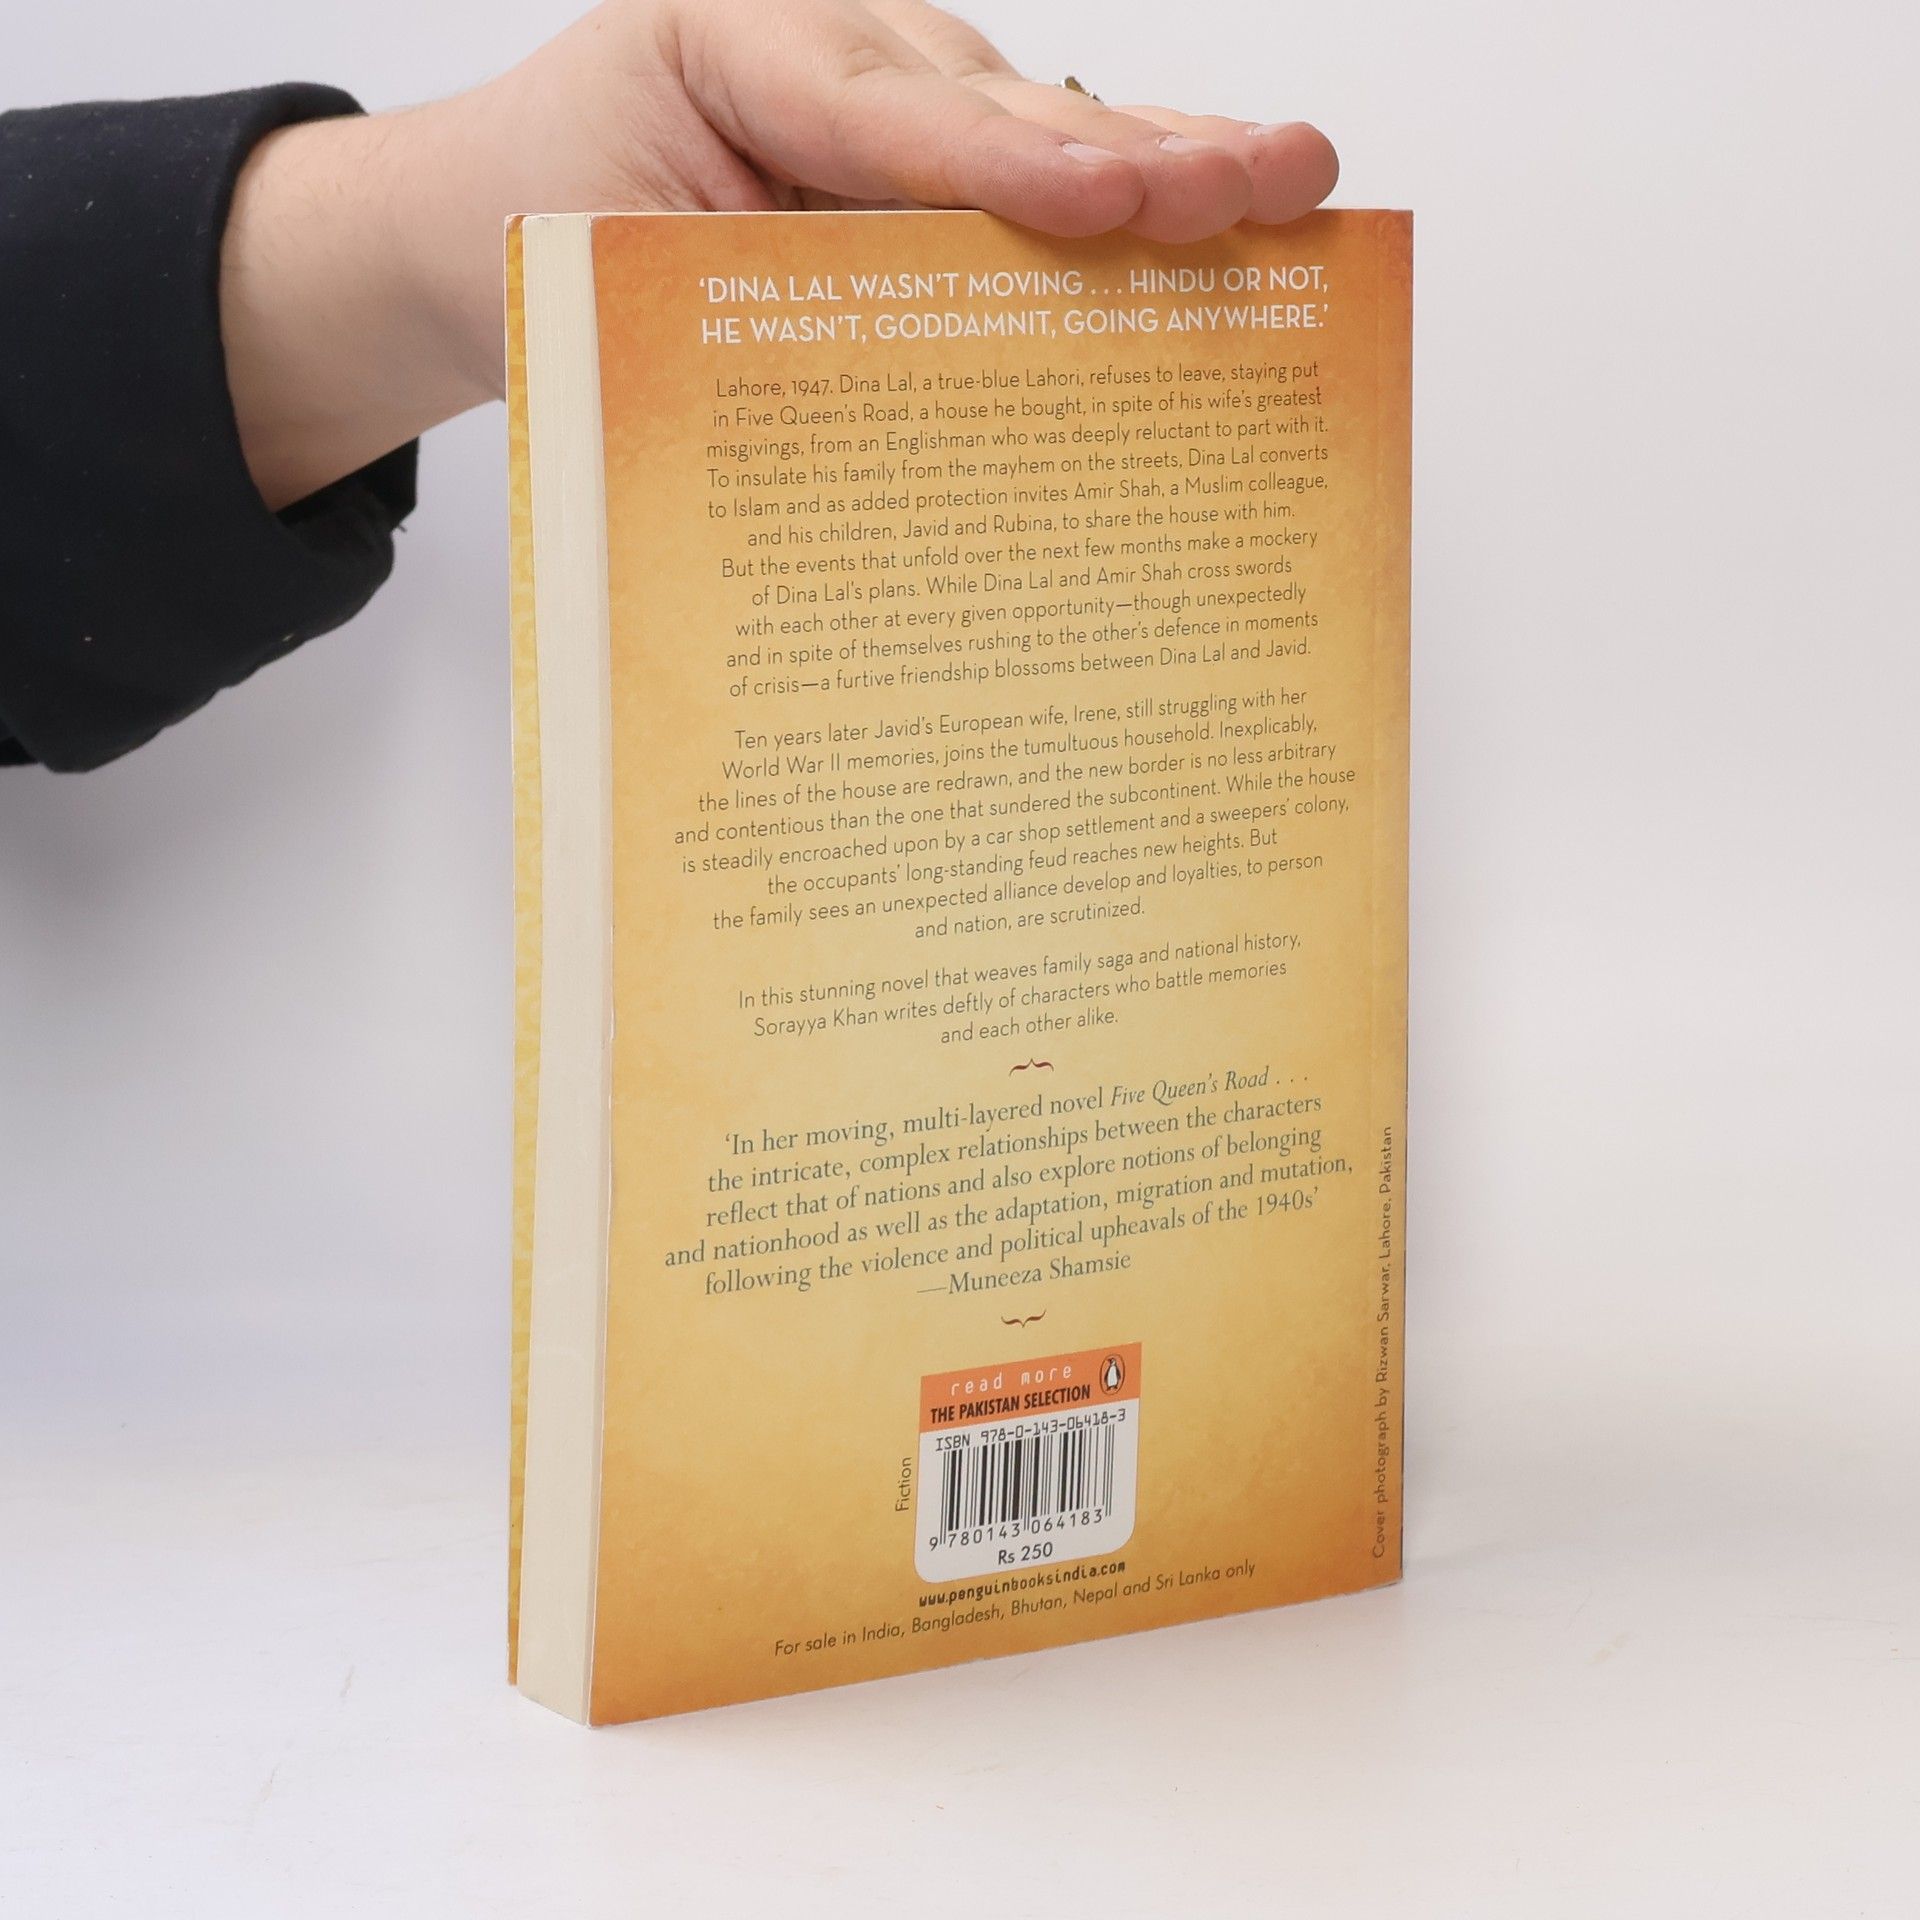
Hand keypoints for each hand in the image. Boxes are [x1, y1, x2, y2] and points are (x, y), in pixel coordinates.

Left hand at [221, 0, 1337, 507]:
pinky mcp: (927, 159)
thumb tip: (903, 426)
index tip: (1099, 204)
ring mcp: (896, 96)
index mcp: (733, 52)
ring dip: (1170, 166)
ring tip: (1285, 185)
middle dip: (1135, 155)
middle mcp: (837, 56)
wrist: (481, 221)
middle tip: (1248, 185)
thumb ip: (744, 308)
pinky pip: (1036, 175)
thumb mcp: (609, 275)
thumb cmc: (543, 233)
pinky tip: (1236, 213)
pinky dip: (1137, 204)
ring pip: (1043, 130)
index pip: (883, 121)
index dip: (1002, 166)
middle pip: (999, 111)